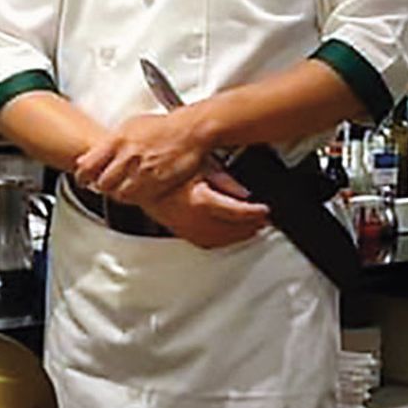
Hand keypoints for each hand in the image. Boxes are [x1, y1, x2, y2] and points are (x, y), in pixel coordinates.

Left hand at [74, 109, 210, 203]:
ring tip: (122, 187)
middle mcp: (128, 157)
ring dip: (118, 193)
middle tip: (104, 185)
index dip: (82, 177)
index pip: (88, 166)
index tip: (82, 180)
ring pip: (119, 194)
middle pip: (102, 184)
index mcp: (117, 141)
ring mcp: (142, 172)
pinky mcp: (156, 184)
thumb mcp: (131, 125)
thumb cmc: (164, 127)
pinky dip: (135, 197)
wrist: (191, 131)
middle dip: (102, 186)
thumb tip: (94, 151)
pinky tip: (137, 190)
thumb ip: (111, 142)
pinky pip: (138, 199)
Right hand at [146, 173, 268, 250]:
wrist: (142, 180)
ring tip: (252, 229)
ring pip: (219, 240)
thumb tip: (243, 192)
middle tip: (264, 221)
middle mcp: (192, 219)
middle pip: (230, 229)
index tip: (264, 210)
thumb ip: (225, 180)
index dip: (253, 212)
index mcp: (199, 201)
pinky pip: (205, 242)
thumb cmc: (168, 170)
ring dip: (237, 237)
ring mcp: (185, 228)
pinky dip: (221, 242)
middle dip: (249, 226)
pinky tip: (229, 236)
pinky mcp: (180, 231)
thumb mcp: (201, 165)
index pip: (235, 211)